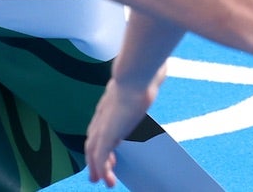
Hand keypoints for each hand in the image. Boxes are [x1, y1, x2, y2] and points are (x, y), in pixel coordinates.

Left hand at [83, 69, 161, 184]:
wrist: (135, 75)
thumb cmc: (143, 74)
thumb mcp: (144, 81)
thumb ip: (146, 82)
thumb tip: (160, 70)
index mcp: (109, 106)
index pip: (99, 128)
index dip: (100, 142)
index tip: (107, 153)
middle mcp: (102, 117)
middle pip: (92, 142)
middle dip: (94, 159)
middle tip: (96, 175)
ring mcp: (102, 125)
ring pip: (93, 152)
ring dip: (97, 168)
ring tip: (102, 181)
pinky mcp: (106, 134)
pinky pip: (100, 157)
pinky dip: (102, 170)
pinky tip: (107, 180)